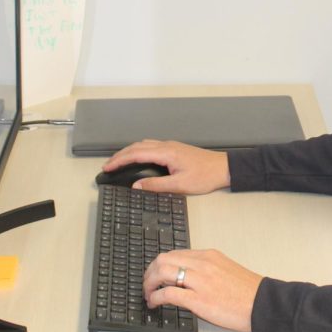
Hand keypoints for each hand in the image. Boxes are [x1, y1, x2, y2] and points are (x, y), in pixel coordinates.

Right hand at [102, 140, 229, 193]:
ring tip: (118, 162)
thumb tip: (136, 186)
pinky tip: (138, 158)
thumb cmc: (205, 176)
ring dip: (129, 152)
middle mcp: (167, 146)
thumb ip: (156, 185)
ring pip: (143, 145)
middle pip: (137, 146)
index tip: (107, 167)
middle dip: (120, 155)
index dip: (119, 160)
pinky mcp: (174, 149)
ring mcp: (171, 146)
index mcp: (166, 153)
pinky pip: (151, 146)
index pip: (136, 154)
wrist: (223, 168)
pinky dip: (139, 151)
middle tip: (108, 166)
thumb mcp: (180, 185)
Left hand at [143, 249, 261, 331]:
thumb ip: (205, 269)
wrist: (262, 304)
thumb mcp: (225, 270)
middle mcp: (203, 264)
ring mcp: (200, 281)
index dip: (158, 265)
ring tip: (148, 295)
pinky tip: (154, 303)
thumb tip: (184, 277)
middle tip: (147, 285)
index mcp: (209, 256)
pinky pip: (169, 294)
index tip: (154, 275)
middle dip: (149, 273)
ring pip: (162, 272)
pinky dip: (156, 297)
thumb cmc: (247, 291)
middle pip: (163, 260)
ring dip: (149, 284)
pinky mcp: (199, 299)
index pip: (174, 254)